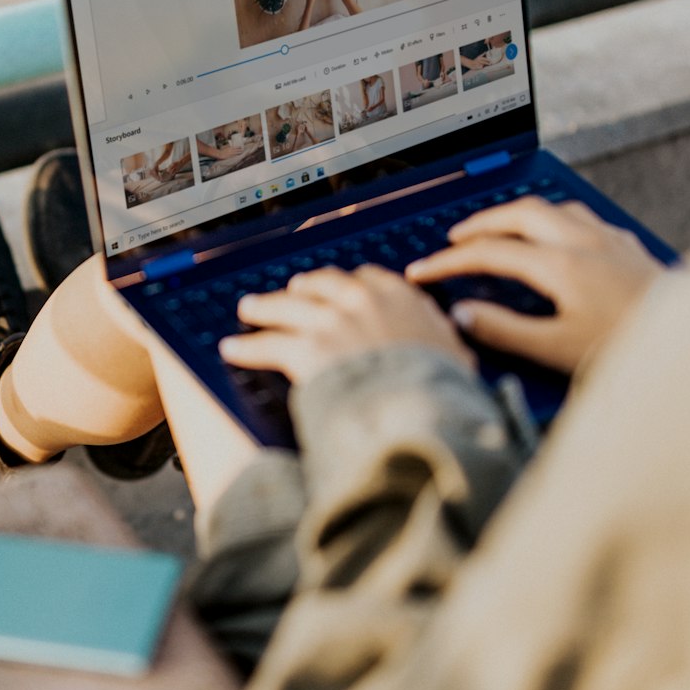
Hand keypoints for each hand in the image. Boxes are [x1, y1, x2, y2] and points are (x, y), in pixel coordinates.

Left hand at [219, 264, 475, 385]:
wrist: (420, 409)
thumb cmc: (444, 390)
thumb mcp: (457, 357)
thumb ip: (444, 340)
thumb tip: (451, 340)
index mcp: (402, 299)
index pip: (370, 279)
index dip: (351, 284)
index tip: (344, 290)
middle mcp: (362, 302)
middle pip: (321, 284)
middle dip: (303, 288)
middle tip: (292, 291)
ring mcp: (331, 322)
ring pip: (287, 307)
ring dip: (265, 308)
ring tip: (250, 309)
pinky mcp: (306, 349)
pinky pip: (267, 344)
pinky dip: (246, 348)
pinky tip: (232, 349)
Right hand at [407, 197, 665, 373]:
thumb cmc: (628, 347)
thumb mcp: (556, 349)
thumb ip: (504, 330)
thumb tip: (462, 315)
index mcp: (560, 265)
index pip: (489, 253)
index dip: (449, 261)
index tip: (424, 270)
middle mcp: (584, 242)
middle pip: (519, 213)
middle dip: (481, 222)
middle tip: (456, 239)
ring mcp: (609, 240)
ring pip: (554, 208)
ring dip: (520, 214)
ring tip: (502, 228)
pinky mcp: (629, 247)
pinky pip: (583, 217)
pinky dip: (555, 220)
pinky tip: (559, 235)